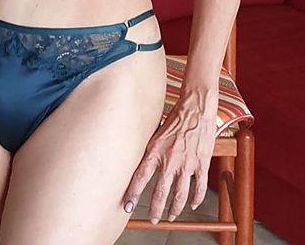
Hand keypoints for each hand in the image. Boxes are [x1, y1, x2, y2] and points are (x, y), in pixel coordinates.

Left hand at [122, 89, 217, 223]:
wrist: (196, 108)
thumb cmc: (175, 117)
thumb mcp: (155, 132)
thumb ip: (150, 149)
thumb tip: (139, 161)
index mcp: (156, 151)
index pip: (140, 177)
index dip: (133, 193)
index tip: (127, 205)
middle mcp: (170, 160)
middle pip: (160, 193)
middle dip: (155, 209)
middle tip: (153, 219)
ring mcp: (187, 164)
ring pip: (179, 195)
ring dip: (174, 208)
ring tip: (171, 216)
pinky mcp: (201, 163)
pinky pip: (198, 187)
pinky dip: (195, 198)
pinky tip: (192, 204)